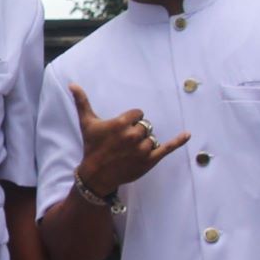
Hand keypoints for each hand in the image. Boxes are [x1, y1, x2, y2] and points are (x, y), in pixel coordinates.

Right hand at [68, 83, 189, 198]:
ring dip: (144, 142)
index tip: (121, 130)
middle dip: (136, 132)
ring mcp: (143, 149)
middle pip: (145, 126)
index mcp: (121, 123)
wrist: (96, 175)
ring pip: (151, 137)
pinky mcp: (150, 160)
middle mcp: (133, 135)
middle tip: (123, 143)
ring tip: (130, 151)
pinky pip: (167, 148)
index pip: (138, 114)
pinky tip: (187, 134)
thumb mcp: (87, 123)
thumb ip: (82, 102)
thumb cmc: (92, 147)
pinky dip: (178, 141)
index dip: (131, 120)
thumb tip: (72, 84)